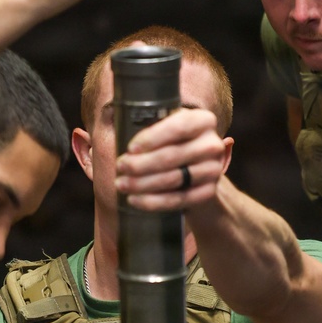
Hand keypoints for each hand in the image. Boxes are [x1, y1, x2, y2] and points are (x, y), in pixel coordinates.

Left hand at [114, 107, 230, 211]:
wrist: (195, 169)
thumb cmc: (171, 143)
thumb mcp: (165, 127)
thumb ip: (147, 122)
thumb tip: (108, 125)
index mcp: (203, 120)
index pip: (178, 127)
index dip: (152, 138)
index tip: (130, 148)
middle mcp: (212, 144)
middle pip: (173, 155)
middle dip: (142, 163)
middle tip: (121, 167)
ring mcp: (213, 170)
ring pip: (174, 179)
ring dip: (143, 184)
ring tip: (121, 184)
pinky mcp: (208, 192)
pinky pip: (179, 200)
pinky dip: (154, 202)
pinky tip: (134, 200)